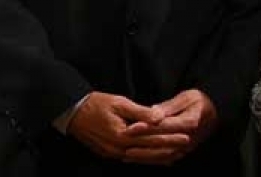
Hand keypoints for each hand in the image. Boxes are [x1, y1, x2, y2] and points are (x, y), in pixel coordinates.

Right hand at [67, 92, 188, 161]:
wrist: (72, 113)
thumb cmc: (96, 103)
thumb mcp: (119, 102)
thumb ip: (141, 112)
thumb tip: (159, 117)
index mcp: (122, 134)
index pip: (152, 136)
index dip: (170, 136)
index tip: (186, 134)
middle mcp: (119, 148)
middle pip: (150, 150)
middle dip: (170, 147)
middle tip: (188, 144)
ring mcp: (114, 154)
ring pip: (143, 158)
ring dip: (161, 156)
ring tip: (178, 153)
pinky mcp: (111, 154)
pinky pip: (134, 158)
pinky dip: (148, 158)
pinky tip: (159, 158)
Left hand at [122, 89, 217, 164]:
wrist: (215, 113)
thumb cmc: (199, 101)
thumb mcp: (186, 97)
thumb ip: (169, 107)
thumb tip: (153, 114)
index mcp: (190, 122)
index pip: (165, 126)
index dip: (146, 127)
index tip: (130, 128)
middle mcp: (188, 138)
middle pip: (162, 145)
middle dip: (141, 145)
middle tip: (123, 144)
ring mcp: (186, 148)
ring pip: (162, 156)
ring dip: (144, 157)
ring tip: (126, 154)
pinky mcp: (182, 152)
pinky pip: (165, 159)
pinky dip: (150, 160)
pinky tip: (137, 159)